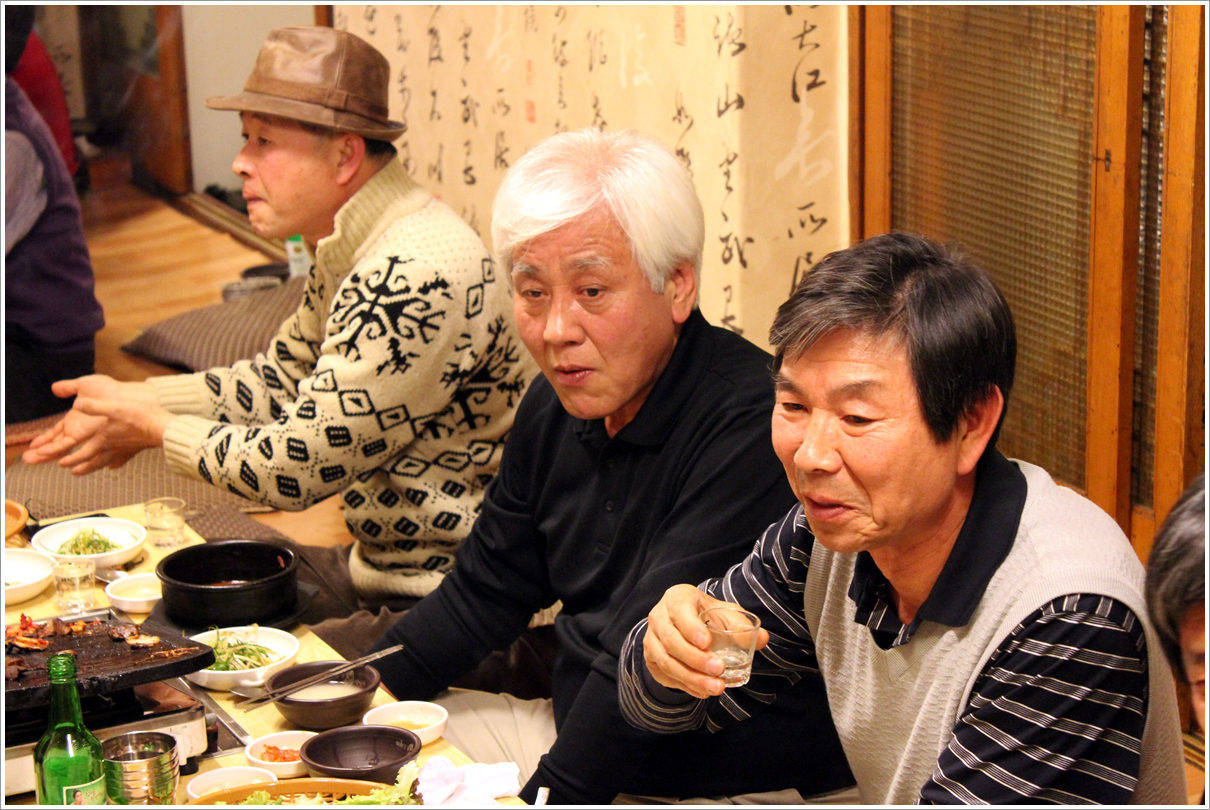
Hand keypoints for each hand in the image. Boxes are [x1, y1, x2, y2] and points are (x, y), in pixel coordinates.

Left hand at [22, 376, 167, 474]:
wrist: (162, 427)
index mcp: (104, 437)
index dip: (71, 459)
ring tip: (88, 471)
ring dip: (95, 468)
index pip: (83, 453)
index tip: (60, 463)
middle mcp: (112, 446)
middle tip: (72, 472)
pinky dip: (116, 463)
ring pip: (106, 462)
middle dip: (81, 467)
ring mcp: (124, 449)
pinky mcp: (135, 448)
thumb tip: (77, 404)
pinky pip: (123, 459)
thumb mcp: (114, 407)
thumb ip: (94, 406)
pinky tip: (114, 466)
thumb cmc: (139, 417)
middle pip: (93, 461)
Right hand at [642, 585, 768, 698]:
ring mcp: (651, 640)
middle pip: (671, 641)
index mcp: (677, 598)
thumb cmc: (706, 616)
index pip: (679, 612)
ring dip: (691, 677)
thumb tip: (763, 638)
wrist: (683, 623)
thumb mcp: (724, 613)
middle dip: (695, 659)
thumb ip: (742, 624)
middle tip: (720, 670)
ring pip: (667, 662)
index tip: (707, 642)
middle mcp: (658, 618)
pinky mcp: (651, 660)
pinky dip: (686, 686)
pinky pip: (665, 676)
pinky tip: (704, 691)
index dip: (691, 628)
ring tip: (716, 687)